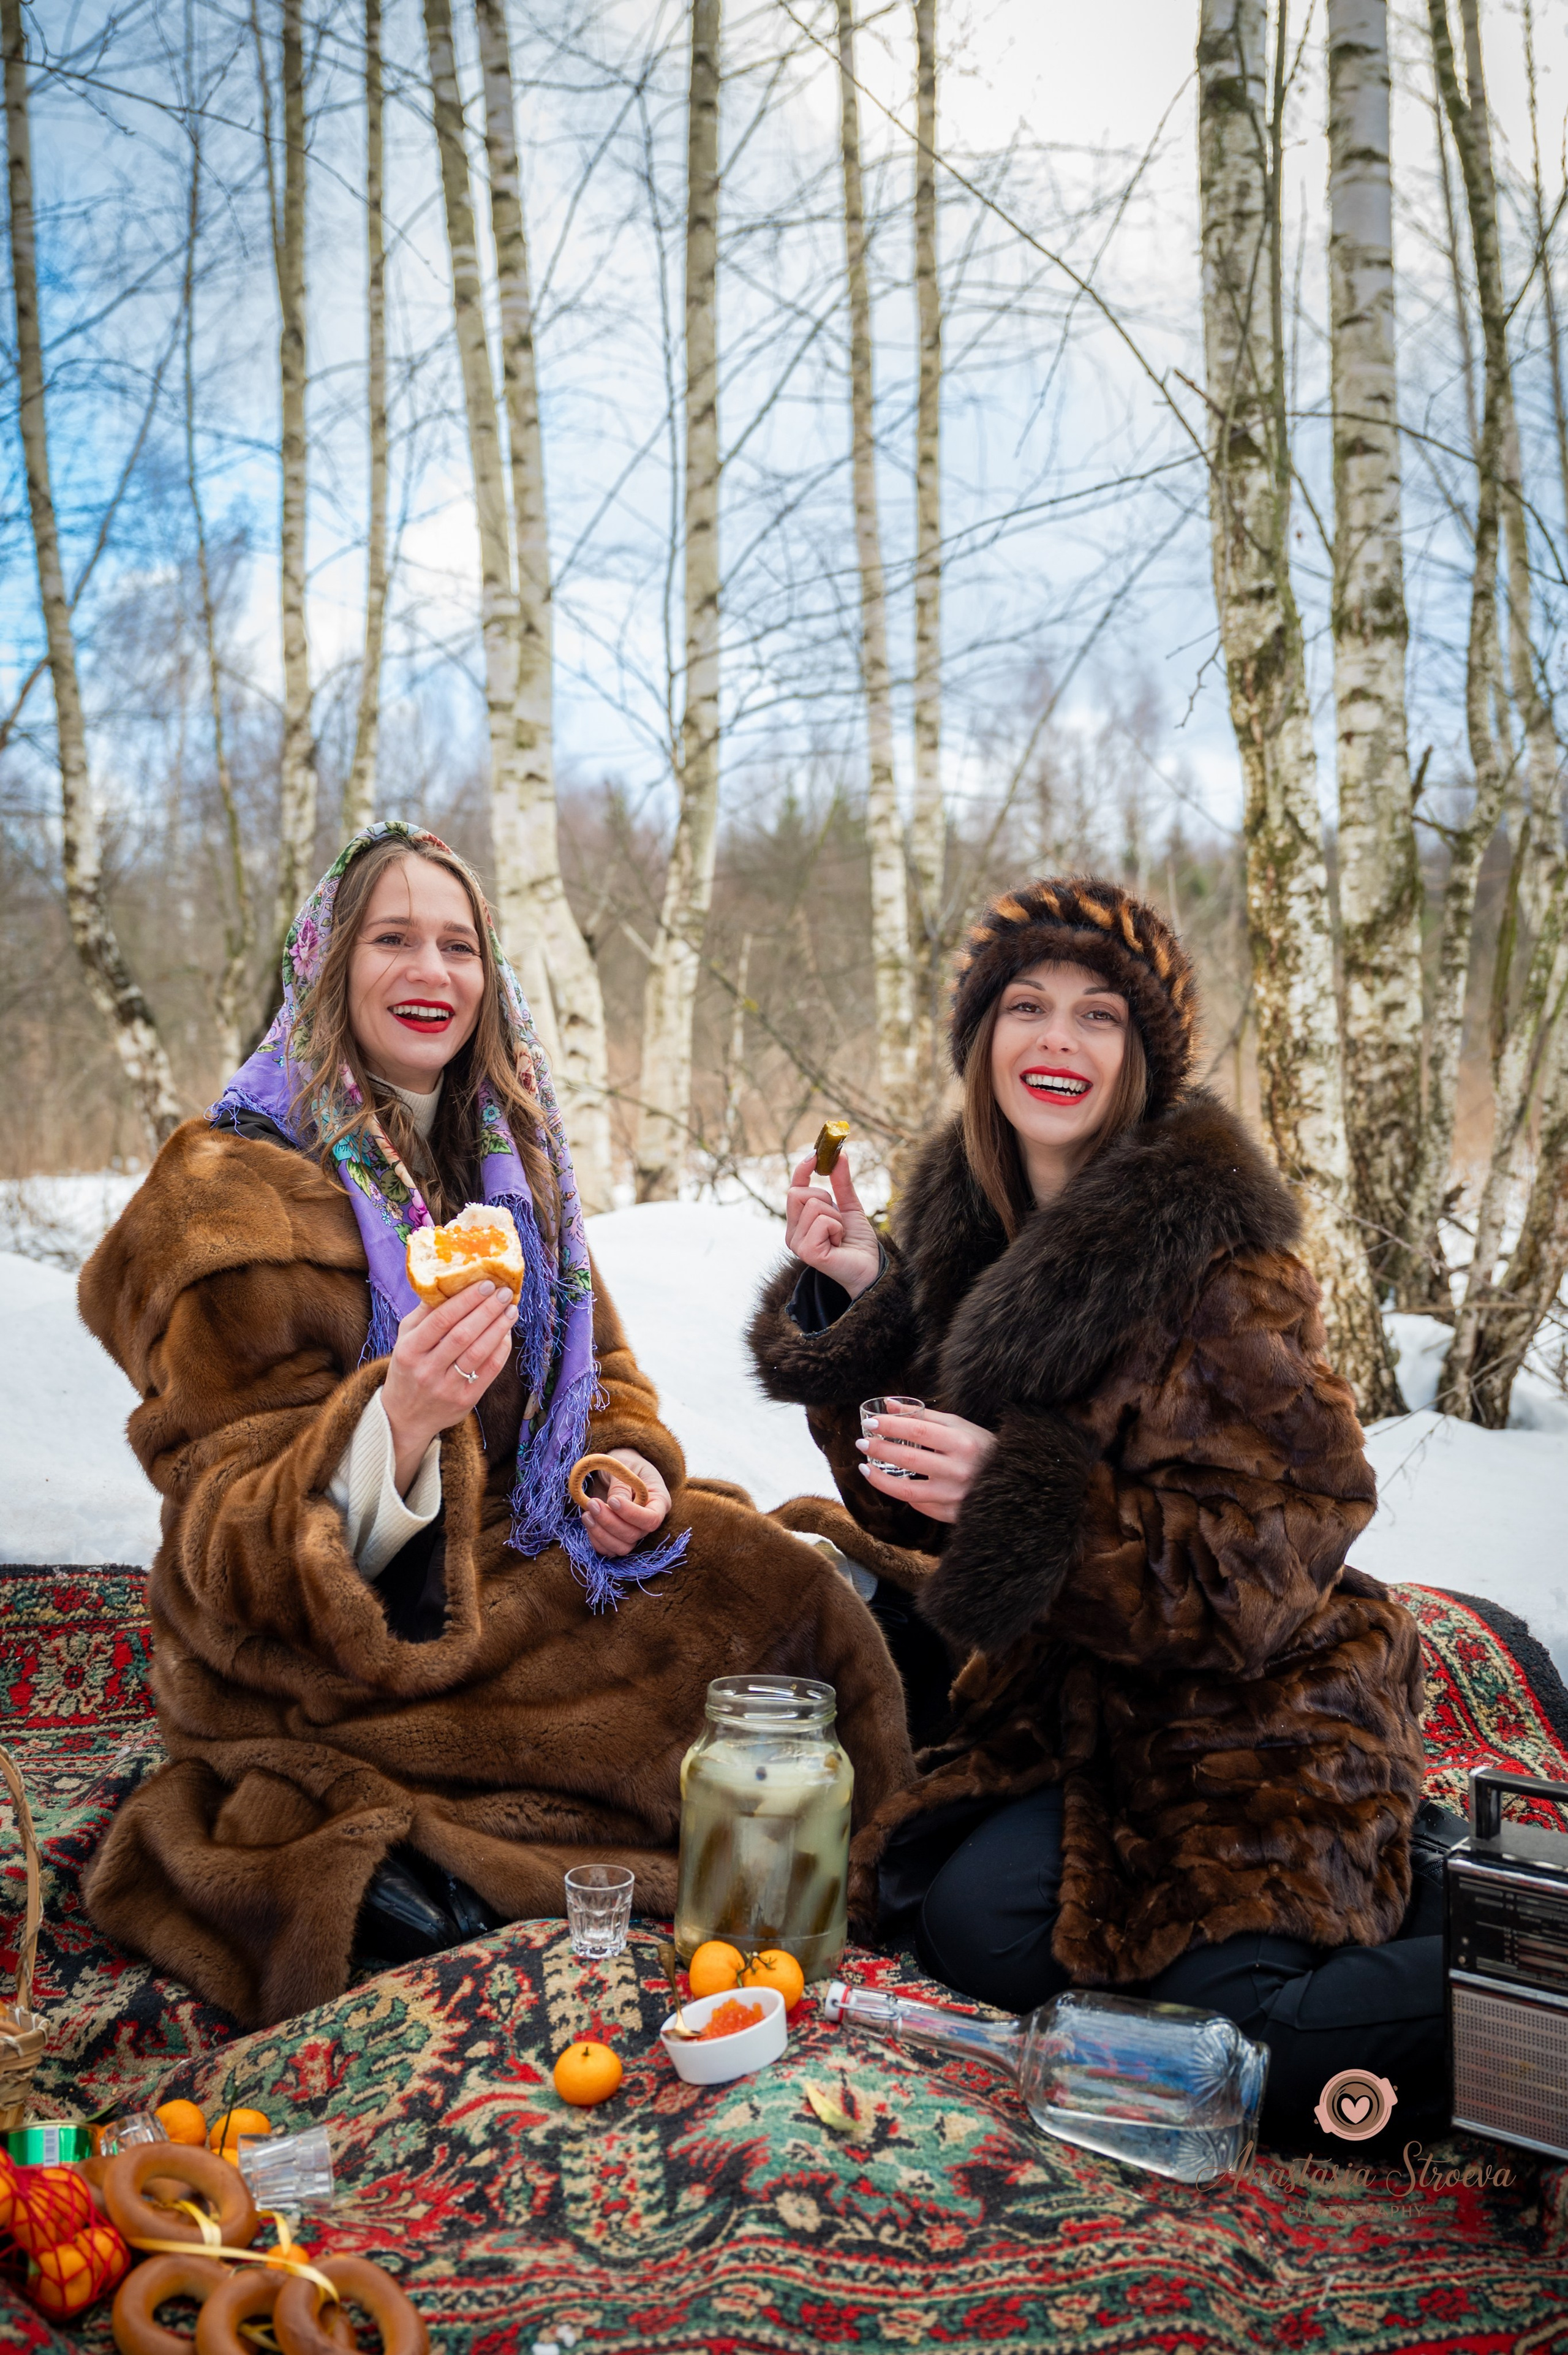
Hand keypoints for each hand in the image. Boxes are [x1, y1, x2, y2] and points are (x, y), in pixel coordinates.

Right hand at [381, 1282, 516, 1493]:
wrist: (404, 1416)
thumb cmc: (408, 1366)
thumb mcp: (405, 1338)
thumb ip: (425, 1312)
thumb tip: (451, 1281)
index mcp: (409, 1351)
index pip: (441, 1320)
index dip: (466, 1300)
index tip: (486, 1284)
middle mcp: (426, 1370)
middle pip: (463, 1335)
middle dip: (487, 1310)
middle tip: (504, 1293)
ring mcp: (446, 1388)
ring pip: (478, 1353)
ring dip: (498, 1328)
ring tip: (511, 1311)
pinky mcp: (464, 1401)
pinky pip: (488, 1372)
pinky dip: (501, 1351)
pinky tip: (506, 1334)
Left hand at [580, 1448, 671, 1557]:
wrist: (614, 1467)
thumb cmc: (624, 1462)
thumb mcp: (625, 1465)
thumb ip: (621, 1485)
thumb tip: (614, 1504)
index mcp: (659, 1501)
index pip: (652, 1519)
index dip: (632, 1514)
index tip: (612, 1500)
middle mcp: (647, 1520)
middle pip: (634, 1535)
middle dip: (610, 1522)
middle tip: (593, 1503)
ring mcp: (633, 1530)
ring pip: (622, 1547)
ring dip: (601, 1533)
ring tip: (587, 1514)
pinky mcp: (617, 1536)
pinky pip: (608, 1549)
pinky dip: (596, 1540)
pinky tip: (588, 1522)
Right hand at [784, 1150, 880, 1300]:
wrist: (870, 1267)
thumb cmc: (857, 1241)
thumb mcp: (850, 1206)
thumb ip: (841, 1183)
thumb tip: (839, 1154)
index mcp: (799, 1222)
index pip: (793, 1189)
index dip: (802, 1169)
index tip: (816, 1154)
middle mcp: (792, 1232)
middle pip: (797, 1192)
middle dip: (825, 1198)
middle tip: (838, 1217)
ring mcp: (796, 1243)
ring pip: (813, 1205)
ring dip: (836, 1216)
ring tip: (840, 1234)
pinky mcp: (806, 1251)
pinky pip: (822, 1221)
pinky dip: (837, 1227)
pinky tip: (838, 1243)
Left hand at [856, 1405, 995, 1524]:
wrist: (1015, 1481)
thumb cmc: (982, 1448)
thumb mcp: (960, 1426)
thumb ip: (925, 1416)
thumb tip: (889, 1405)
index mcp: (964, 1443)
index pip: (920, 1431)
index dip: (891, 1426)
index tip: (871, 1423)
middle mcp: (960, 1471)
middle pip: (910, 1459)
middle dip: (880, 1449)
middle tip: (862, 1442)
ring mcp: (956, 1496)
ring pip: (907, 1491)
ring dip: (880, 1479)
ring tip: (865, 1468)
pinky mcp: (953, 1515)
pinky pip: (920, 1505)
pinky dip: (904, 1494)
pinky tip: (893, 1484)